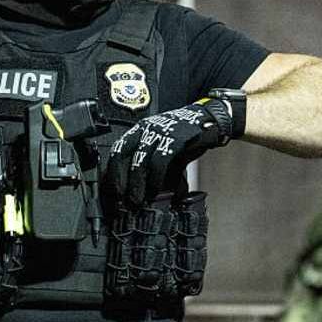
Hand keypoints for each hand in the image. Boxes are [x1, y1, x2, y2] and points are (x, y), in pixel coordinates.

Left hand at [104, 100, 234, 205]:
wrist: (209, 120)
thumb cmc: (184, 137)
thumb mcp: (164, 150)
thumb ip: (152, 167)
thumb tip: (142, 192)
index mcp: (139, 130)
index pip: (118, 150)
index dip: (112, 171)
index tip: (113, 191)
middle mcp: (145, 128)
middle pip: (124, 155)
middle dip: (121, 180)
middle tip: (123, 199)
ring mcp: (159, 131)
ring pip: (140, 159)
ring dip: (137, 184)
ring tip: (138, 200)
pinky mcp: (175, 137)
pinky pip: (160, 160)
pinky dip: (156, 178)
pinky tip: (155, 190)